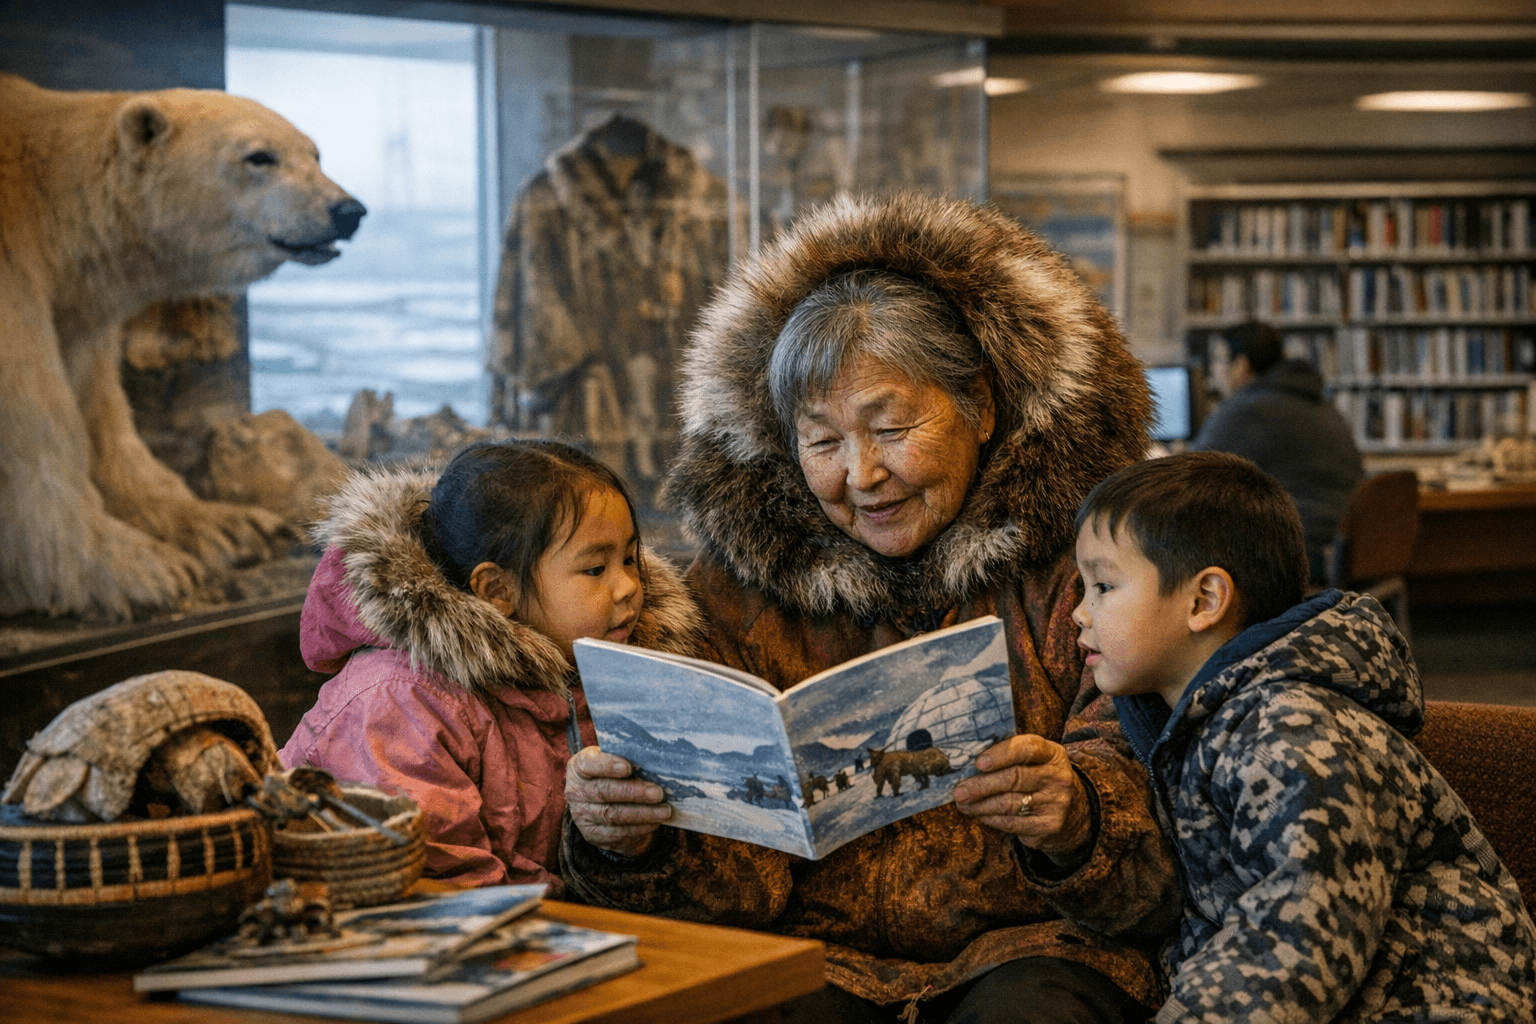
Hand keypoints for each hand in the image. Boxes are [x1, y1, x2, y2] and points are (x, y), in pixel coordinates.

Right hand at [565, 746, 671, 857]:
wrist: (601, 803)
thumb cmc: (612, 775)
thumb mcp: (613, 761)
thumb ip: (626, 758)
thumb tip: (655, 758)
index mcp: (579, 767)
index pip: (588, 764)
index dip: (607, 765)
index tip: (628, 767)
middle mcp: (576, 792)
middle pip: (604, 792)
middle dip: (633, 793)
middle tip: (657, 793)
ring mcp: (583, 815)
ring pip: (613, 815)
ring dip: (642, 813)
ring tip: (664, 810)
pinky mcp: (593, 834)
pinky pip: (617, 833)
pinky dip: (639, 828)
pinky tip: (655, 822)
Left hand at [952, 734, 1092, 864]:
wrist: (1072, 812)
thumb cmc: (1039, 777)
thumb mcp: (1035, 760)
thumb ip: (1009, 755)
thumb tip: (966, 761)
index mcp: (1053, 754)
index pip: (1028, 748)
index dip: (1001, 754)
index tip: (979, 763)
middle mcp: (1058, 778)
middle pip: (1015, 778)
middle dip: (982, 785)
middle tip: (959, 791)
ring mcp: (1056, 803)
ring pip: (1009, 803)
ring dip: (980, 805)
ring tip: (962, 803)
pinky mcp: (1049, 826)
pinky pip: (1012, 823)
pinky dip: (991, 819)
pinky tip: (978, 815)